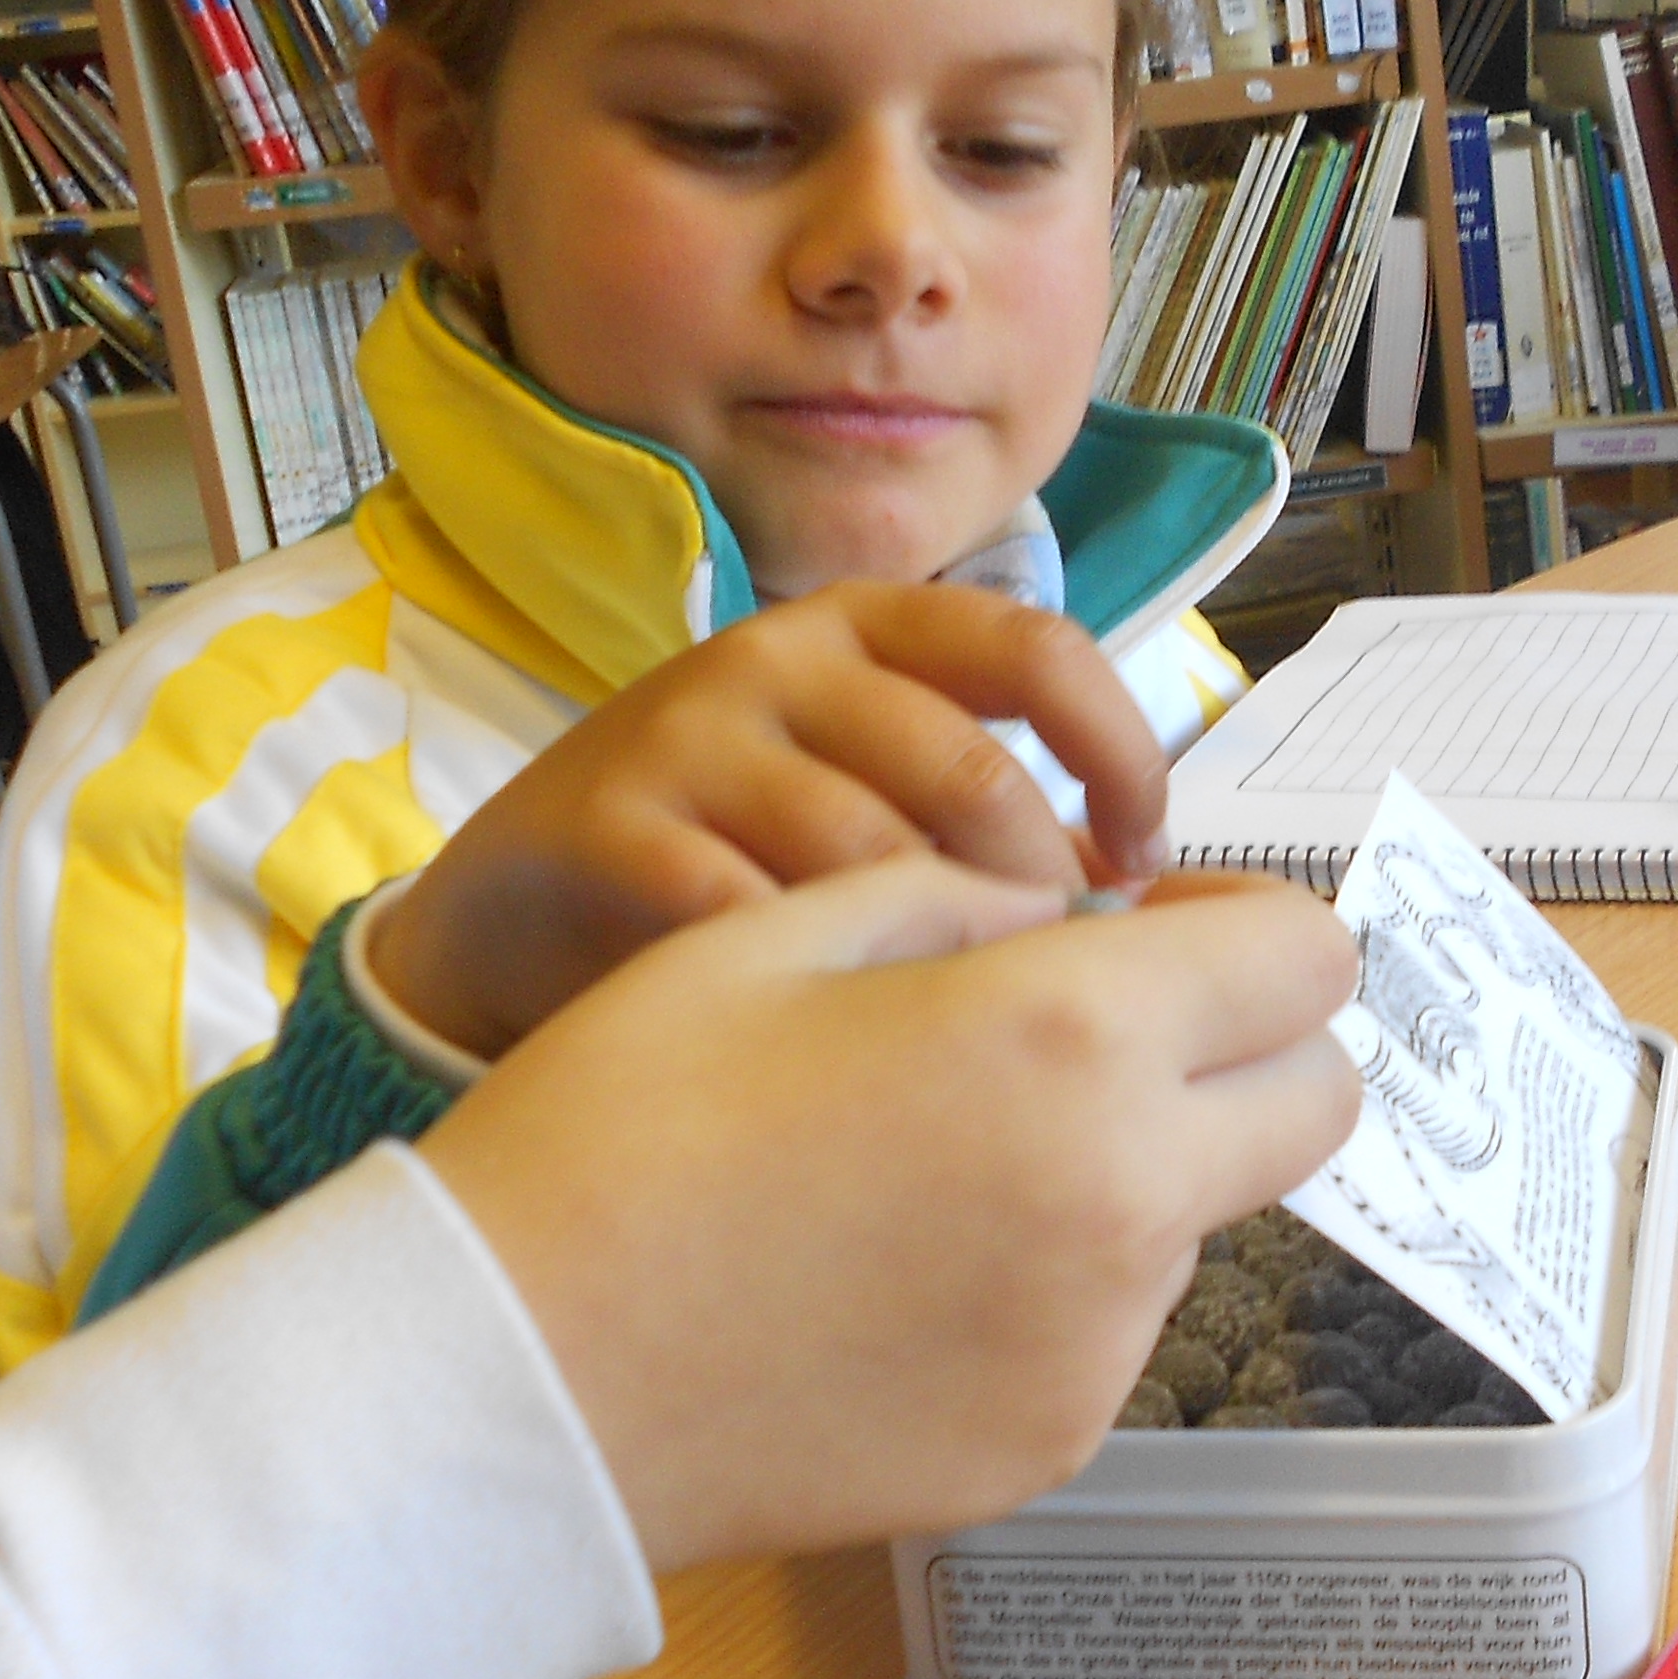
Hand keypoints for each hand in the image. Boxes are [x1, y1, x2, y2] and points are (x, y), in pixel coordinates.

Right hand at [363, 583, 1176, 1062]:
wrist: (510, 907)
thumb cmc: (734, 861)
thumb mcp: (871, 803)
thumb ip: (997, 821)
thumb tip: (1166, 906)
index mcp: (868, 628)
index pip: (1037, 648)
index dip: (1118, 751)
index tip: (1143, 860)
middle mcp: (779, 658)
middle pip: (965, 768)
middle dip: (1028, 893)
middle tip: (1043, 989)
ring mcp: (686, 735)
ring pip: (863, 849)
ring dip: (927, 955)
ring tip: (943, 1028)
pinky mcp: (606, 824)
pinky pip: (746, 914)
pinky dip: (807, 991)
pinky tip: (827, 1050)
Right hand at [412, 859, 1354, 1567]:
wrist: (512, 1378)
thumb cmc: (617, 1129)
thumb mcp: (778, 933)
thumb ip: (963, 902)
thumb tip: (1068, 922)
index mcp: (1070, 1036)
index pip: (1306, 960)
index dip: (1252, 931)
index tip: (1164, 932)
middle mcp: (1125, 1195)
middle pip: (1317, 1103)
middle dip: (1247, 1053)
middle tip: (1106, 1038)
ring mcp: (1099, 1341)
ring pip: (1202, 1218)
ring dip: (1131, 1169)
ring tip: (937, 1165)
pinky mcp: (1051, 1444)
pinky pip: (1106, 1330)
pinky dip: (1048, 1285)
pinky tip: (897, 1275)